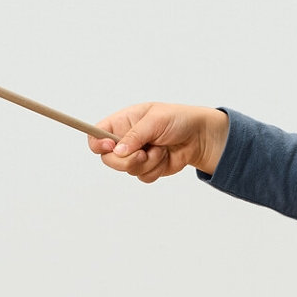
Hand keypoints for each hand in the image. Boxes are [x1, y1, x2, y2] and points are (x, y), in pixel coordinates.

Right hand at [89, 103, 227, 183]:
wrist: (200, 137)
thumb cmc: (178, 120)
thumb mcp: (156, 120)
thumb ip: (135, 135)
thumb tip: (118, 151)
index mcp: (122, 122)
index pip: (96, 134)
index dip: (97, 143)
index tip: (109, 147)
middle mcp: (125, 140)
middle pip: (108, 159)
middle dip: (126, 160)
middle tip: (143, 154)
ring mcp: (136, 155)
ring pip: (128, 170)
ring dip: (148, 163)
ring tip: (161, 149)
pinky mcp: (148, 168)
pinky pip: (143, 177)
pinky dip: (156, 170)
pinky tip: (165, 157)